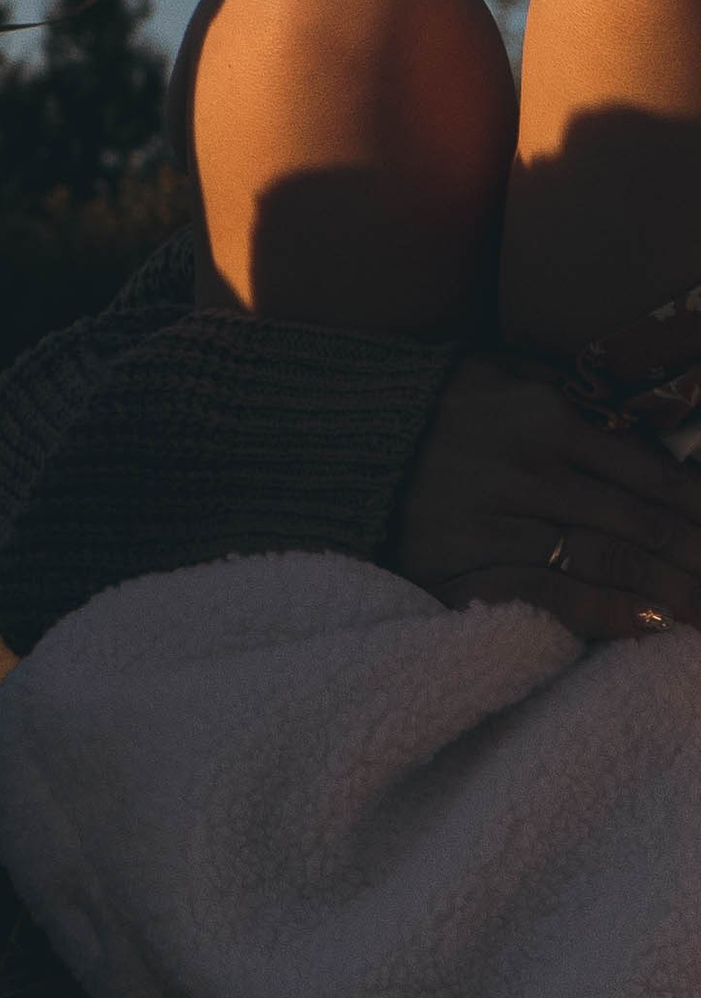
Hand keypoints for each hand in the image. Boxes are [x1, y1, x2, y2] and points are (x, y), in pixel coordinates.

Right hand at [394, 353, 700, 641]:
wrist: (332, 445)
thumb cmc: (431, 409)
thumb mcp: (503, 373)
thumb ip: (571, 395)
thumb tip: (647, 434)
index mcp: (547, 418)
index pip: (647, 472)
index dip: (696, 508)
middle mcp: (530, 472)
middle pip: (640, 523)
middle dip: (696, 557)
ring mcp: (497, 526)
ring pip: (607, 562)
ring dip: (671, 590)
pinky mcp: (463, 572)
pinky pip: (550, 597)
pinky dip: (604, 613)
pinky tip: (648, 624)